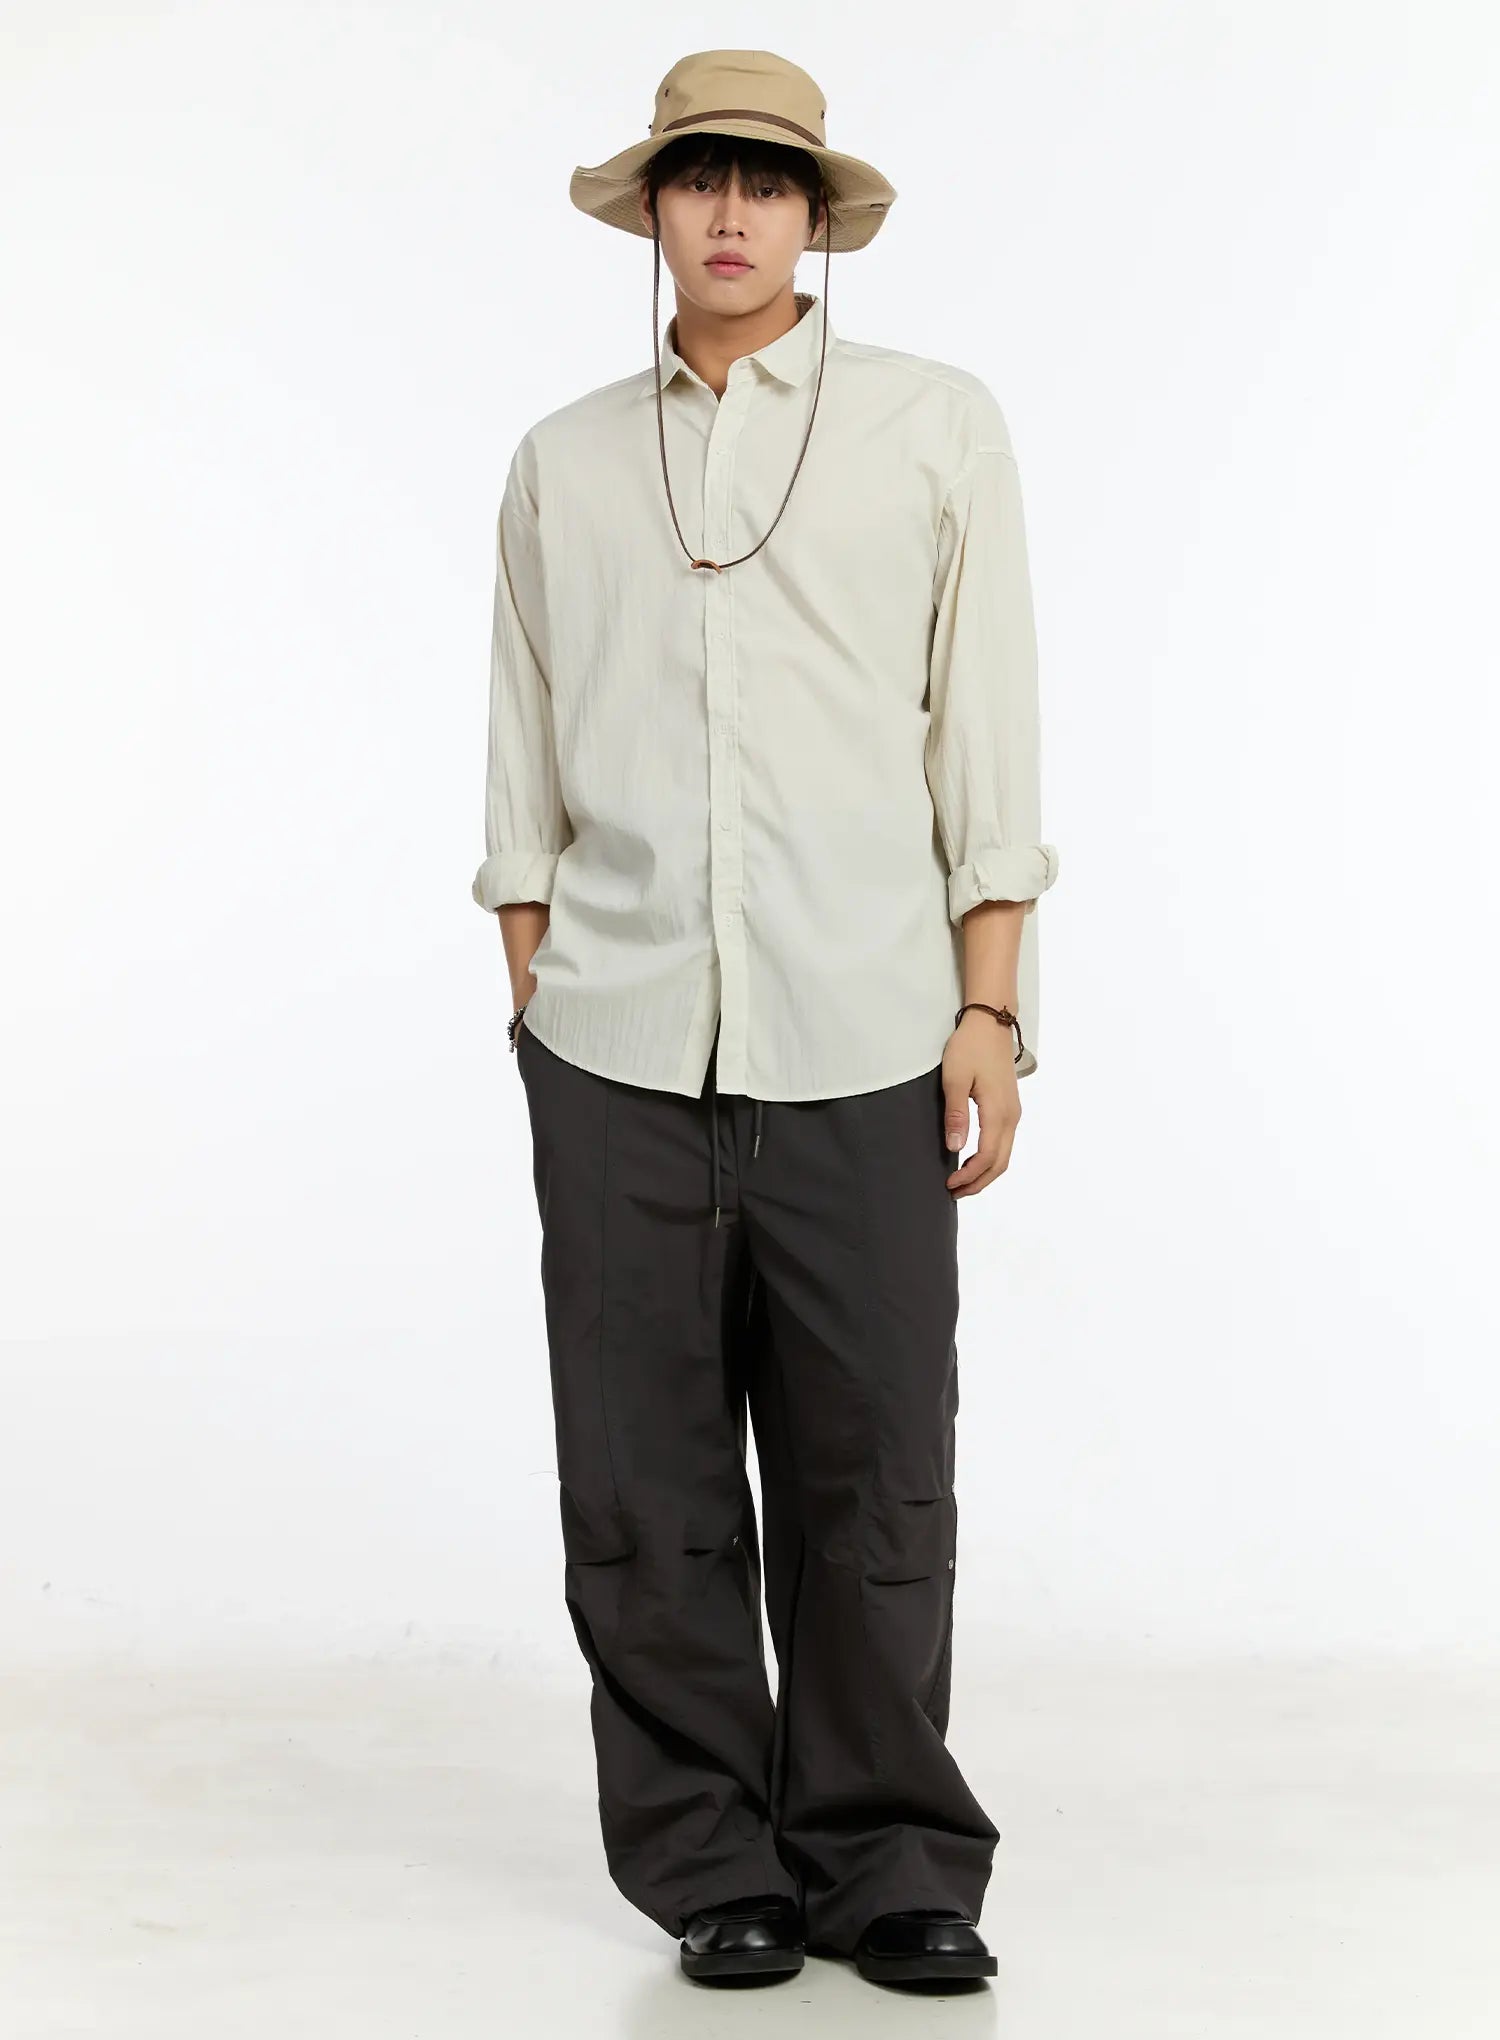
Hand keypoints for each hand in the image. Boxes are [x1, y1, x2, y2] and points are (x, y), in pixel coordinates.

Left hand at [942, 1011, 1020, 1196]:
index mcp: (998, 1112)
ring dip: (985, 1172)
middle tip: (955, 1192)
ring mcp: (1013, 1112)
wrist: (991, 1022)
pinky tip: (974, 1159)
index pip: (987, 1157)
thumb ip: (956, 1115)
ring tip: (963, 1181)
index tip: (949, 1184)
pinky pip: (1004, 1142)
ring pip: (1004, 1154)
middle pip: (1000, 1163)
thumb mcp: (954, 1079)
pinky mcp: (1010, 1106)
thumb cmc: (970, 1047)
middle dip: (979, 1182)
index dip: (970, 1176)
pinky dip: (991, 1158)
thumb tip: (956, 1148)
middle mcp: (1011, 1116)